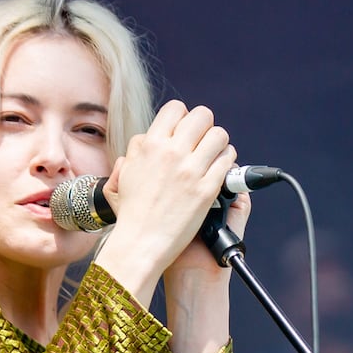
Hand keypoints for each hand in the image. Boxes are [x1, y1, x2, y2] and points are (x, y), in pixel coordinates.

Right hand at [91, 101, 235, 304]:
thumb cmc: (132, 214)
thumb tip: (148, 139)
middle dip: (205, 127)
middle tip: (203, 142)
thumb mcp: (125, 174)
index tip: (185, 130)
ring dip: (219, 143)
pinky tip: (221, 170)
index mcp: (151, 145)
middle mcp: (172, 153)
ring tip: (214, 155)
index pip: (176, 109)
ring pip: (220, 135)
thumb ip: (137, 151)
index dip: (184, 117)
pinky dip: (227, 162)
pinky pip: (227, 161)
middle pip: (202, 116)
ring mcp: (191, 171)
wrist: (141, 244)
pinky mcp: (207, 189)